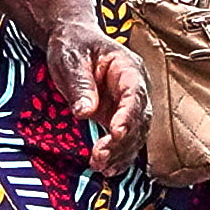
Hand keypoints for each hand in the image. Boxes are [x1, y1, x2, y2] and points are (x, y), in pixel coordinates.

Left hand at [37, 16, 149, 170]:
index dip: (128, 115)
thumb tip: (85, 112)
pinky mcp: (117, 117)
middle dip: (123, 140)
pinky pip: (124, 140)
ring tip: (100, 166)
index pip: (134, 93)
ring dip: (120, 153)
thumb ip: (80, 84)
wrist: (72, 41)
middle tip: (101, 155)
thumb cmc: (73, 44)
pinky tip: (108, 168)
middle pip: (139, 118)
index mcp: (127, 68)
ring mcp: (127, 105)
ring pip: (135, 134)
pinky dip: (118, 156)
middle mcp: (134, 88)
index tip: (116, 132)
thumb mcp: (71, 58)